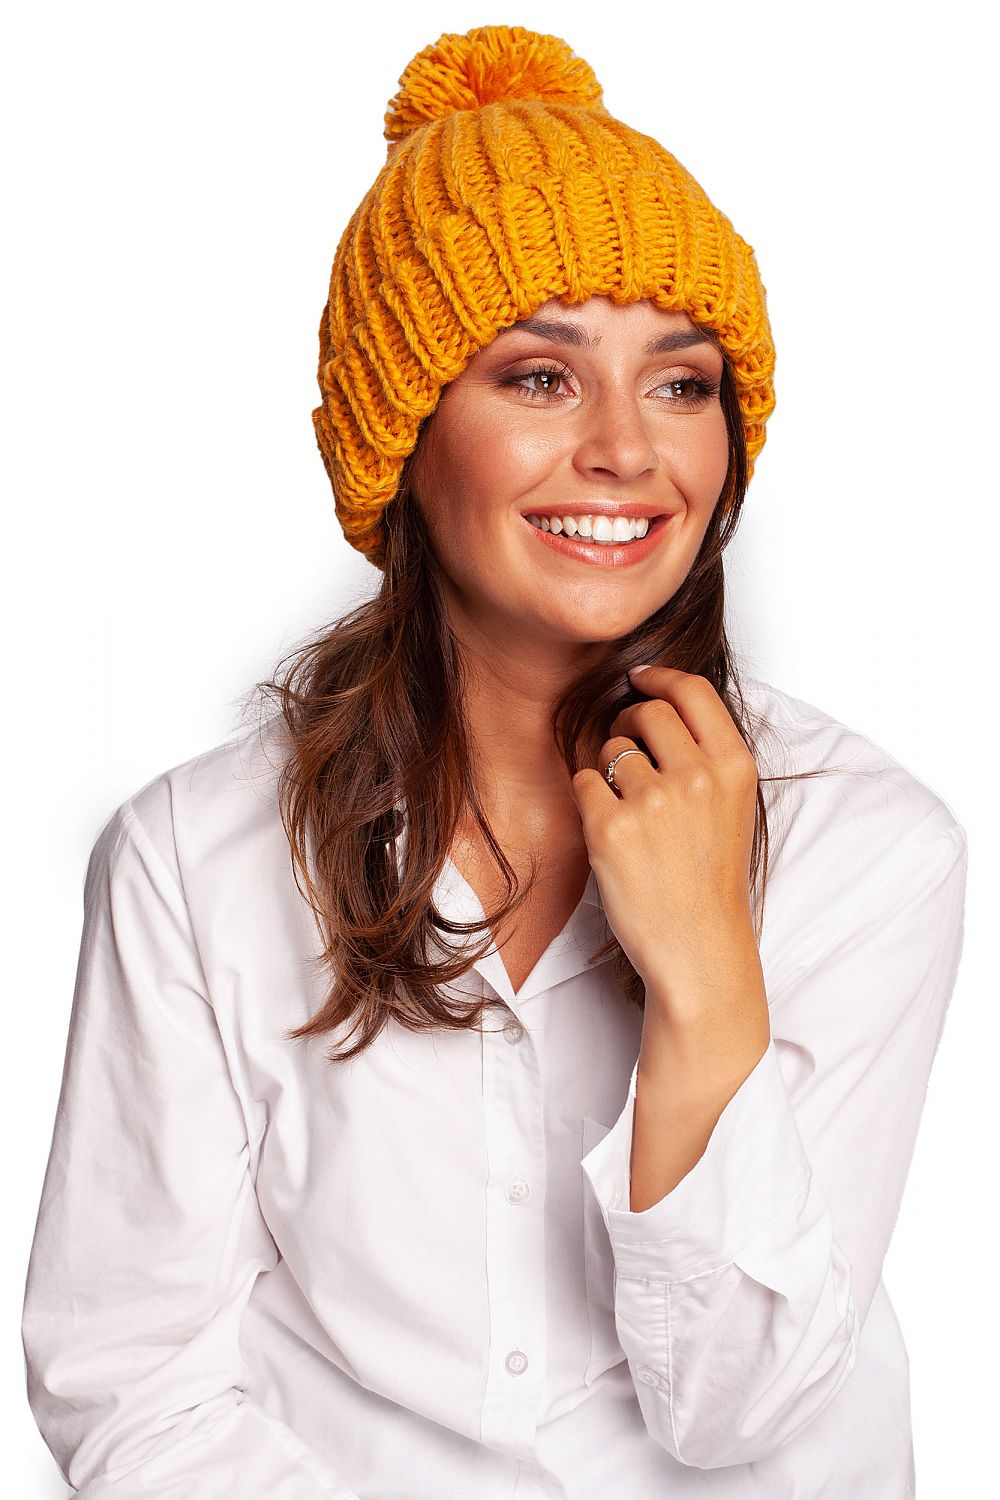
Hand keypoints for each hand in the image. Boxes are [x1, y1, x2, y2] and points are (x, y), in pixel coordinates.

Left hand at [569, 665, 760, 1008]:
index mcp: (734, 767)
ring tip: (629, 813)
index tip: (640, 679)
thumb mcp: (732, 807)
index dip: (660, 677)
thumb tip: (654, 703)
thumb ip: (705, 756)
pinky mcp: (611, 828)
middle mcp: (697, 776)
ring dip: (609, 771)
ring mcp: (654, 801)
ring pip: (611, 750)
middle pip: (646, 712)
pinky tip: (610, 834)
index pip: (693, 691)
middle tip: (626, 751)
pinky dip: (589, 802)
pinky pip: (583, 782)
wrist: (699, 949)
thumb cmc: (710, 880)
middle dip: (628, 724)